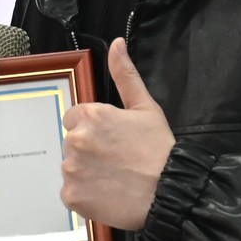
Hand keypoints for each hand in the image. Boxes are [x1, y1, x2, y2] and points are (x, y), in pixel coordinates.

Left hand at [60, 39, 173, 230]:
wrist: (170, 191)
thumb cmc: (159, 150)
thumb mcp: (145, 107)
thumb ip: (125, 75)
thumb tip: (117, 44)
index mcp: (90, 115)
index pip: (75, 119)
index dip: (94, 130)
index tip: (112, 141)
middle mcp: (75, 140)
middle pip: (72, 144)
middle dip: (89, 151)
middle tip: (116, 161)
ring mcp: (72, 170)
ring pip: (71, 168)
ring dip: (86, 173)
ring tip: (114, 178)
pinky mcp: (72, 196)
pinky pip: (70, 193)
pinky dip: (85, 195)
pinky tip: (107, 193)